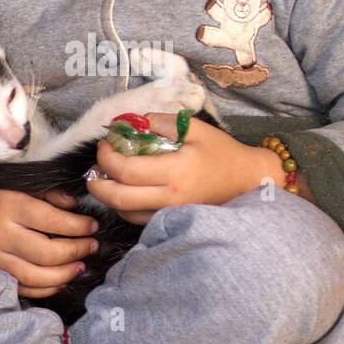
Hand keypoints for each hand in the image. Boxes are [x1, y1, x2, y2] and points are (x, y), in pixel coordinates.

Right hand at [0, 176, 98, 298]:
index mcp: (8, 205)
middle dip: (76, 251)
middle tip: (92, 245)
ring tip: (81, 265)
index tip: (92, 225)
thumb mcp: (16, 182)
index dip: (77, 226)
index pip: (51, 220)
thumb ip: (46, 193)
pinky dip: (45, 288)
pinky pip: (22, 288)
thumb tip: (74, 207)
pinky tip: (61, 280)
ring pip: (36, 276)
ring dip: (65, 274)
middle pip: (47, 253)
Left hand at [85, 113, 281, 223]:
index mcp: (175, 171)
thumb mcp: (195, 128)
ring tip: (107, 177)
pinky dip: (124, 206)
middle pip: (117, 198)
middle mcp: (170, 198)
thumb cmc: (222, 153)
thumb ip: (162, 121)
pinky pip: (138, 219)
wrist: (247, 181)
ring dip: (108, 195)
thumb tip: (133, 122)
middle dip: (97, 182)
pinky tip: (126, 190)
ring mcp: (170, 214)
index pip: (126, 170)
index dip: (106, 157)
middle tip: (95, 167)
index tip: (105, 144)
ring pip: (124, 212)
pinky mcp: (172, 222)